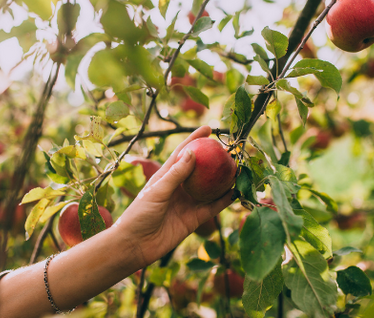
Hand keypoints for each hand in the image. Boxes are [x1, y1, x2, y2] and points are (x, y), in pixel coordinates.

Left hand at [116, 126, 233, 265]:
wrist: (135, 245)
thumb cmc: (138, 214)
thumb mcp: (157, 191)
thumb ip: (175, 174)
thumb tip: (192, 152)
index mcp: (166, 176)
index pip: (183, 153)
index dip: (194, 140)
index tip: (208, 128)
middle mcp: (179, 188)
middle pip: (200, 170)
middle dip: (214, 159)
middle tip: (229, 150)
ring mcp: (187, 203)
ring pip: (210, 188)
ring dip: (223, 180)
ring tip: (238, 169)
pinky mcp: (194, 219)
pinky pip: (212, 208)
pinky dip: (224, 200)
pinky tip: (236, 192)